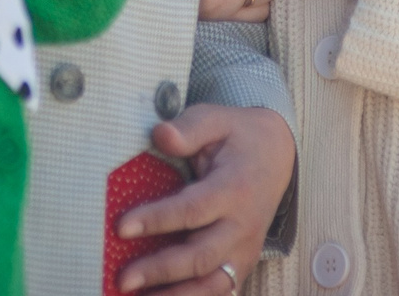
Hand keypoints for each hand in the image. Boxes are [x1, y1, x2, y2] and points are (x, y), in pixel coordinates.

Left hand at [115, 104, 295, 294]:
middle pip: (201, 256)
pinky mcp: (241, 263)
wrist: (276, 155)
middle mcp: (242, 225)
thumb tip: (160, 135)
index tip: (122, 226)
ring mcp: (244, 249)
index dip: (158, 220)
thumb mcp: (216, 120)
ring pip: (212, 284)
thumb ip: (189, 128)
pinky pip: (218, 290)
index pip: (194, 210)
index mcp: (235, 188)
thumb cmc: (238, 137)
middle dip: (160, 270)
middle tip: (123, 278)